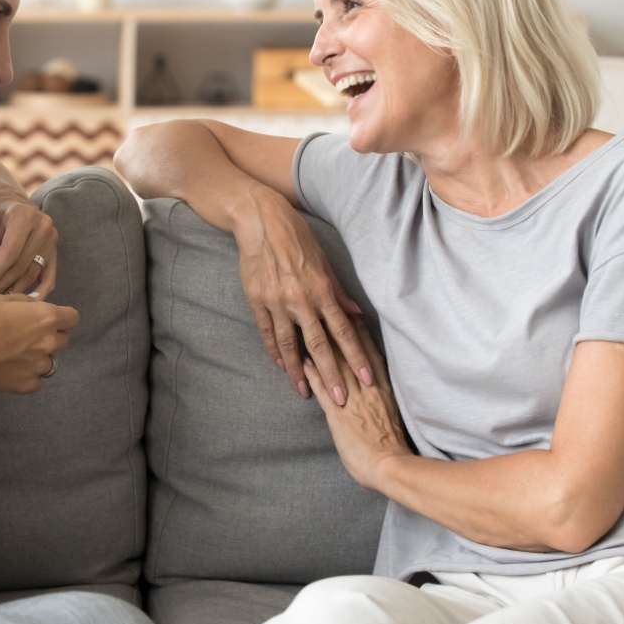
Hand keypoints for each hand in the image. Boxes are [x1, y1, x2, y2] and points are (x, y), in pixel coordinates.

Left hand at [0, 188, 57, 298]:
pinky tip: (29, 303)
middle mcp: (43, 226)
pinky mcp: (54, 250)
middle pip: (21, 265)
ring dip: (14, 290)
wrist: (3, 198)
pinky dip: (41, 290)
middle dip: (1, 285)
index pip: (9, 253)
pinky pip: (49, 275)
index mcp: (23, 215)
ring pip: (32, 272)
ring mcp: (52, 238)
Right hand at [0, 293, 79, 393]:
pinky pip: (36, 381)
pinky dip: (28, 377)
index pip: (72, 317)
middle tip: (27, 336)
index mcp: (46, 317)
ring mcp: (39, 366)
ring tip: (17, 357)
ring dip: (39, 358)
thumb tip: (33, 306)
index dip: (63, 316)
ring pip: (49, 362)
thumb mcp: (0, 299)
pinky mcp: (27, 385)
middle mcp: (49, 342)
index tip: (48, 318)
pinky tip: (13, 372)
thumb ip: (23, 303)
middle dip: (50, 336)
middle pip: (63, 340)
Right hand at [231, 184, 371, 404]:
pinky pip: (268, 333)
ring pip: (291, 345)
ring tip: (305, 392)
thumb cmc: (297, 238)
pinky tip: (282, 367)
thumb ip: (338, 292)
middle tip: (340, 401)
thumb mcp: (323, 262)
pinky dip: (275, 352)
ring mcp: (277, 303)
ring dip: (299, 372)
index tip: (366, 379)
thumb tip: (356, 313)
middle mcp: (301, 301)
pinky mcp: (257, 302)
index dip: (356, 357)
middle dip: (331, 375)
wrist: (261, 222)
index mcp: (322, 291)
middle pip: (319, 346)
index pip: (344, 331)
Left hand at [304, 325, 410, 490]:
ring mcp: (352, 400)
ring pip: (335, 365)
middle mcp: (367, 388)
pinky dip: (312, 374)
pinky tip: (302, 362)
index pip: (370, 353)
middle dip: (337, 329)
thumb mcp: (393, 413)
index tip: (351, 314)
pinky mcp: (338, 415)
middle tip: (325, 308)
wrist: (392, 466)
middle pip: (350, 352)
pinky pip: (323, 389)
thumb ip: (383, 397)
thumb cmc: (395, 445)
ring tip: (308, 327)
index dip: (359, 332)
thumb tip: (377, 386)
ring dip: (320, 346)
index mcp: (383, 387)